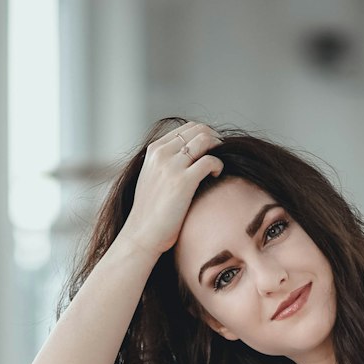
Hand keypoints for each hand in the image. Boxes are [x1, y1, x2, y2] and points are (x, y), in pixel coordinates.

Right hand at [121, 121, 224, 257]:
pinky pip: (210, 160)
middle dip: (214, 139)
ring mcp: (172, 166)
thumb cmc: (150, 213)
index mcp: (154, 150)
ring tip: (218, 165)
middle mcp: (162, 153)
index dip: (204, 134)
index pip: (186, 128)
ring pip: (205, 140)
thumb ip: (164, 164)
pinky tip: (217, 175)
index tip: (211, 148)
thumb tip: (186, 158)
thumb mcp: (152, 179)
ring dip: (218, 148)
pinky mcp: (184, 181)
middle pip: (198, 129)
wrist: (142, 235)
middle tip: (221, 154)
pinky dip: (218, 165)